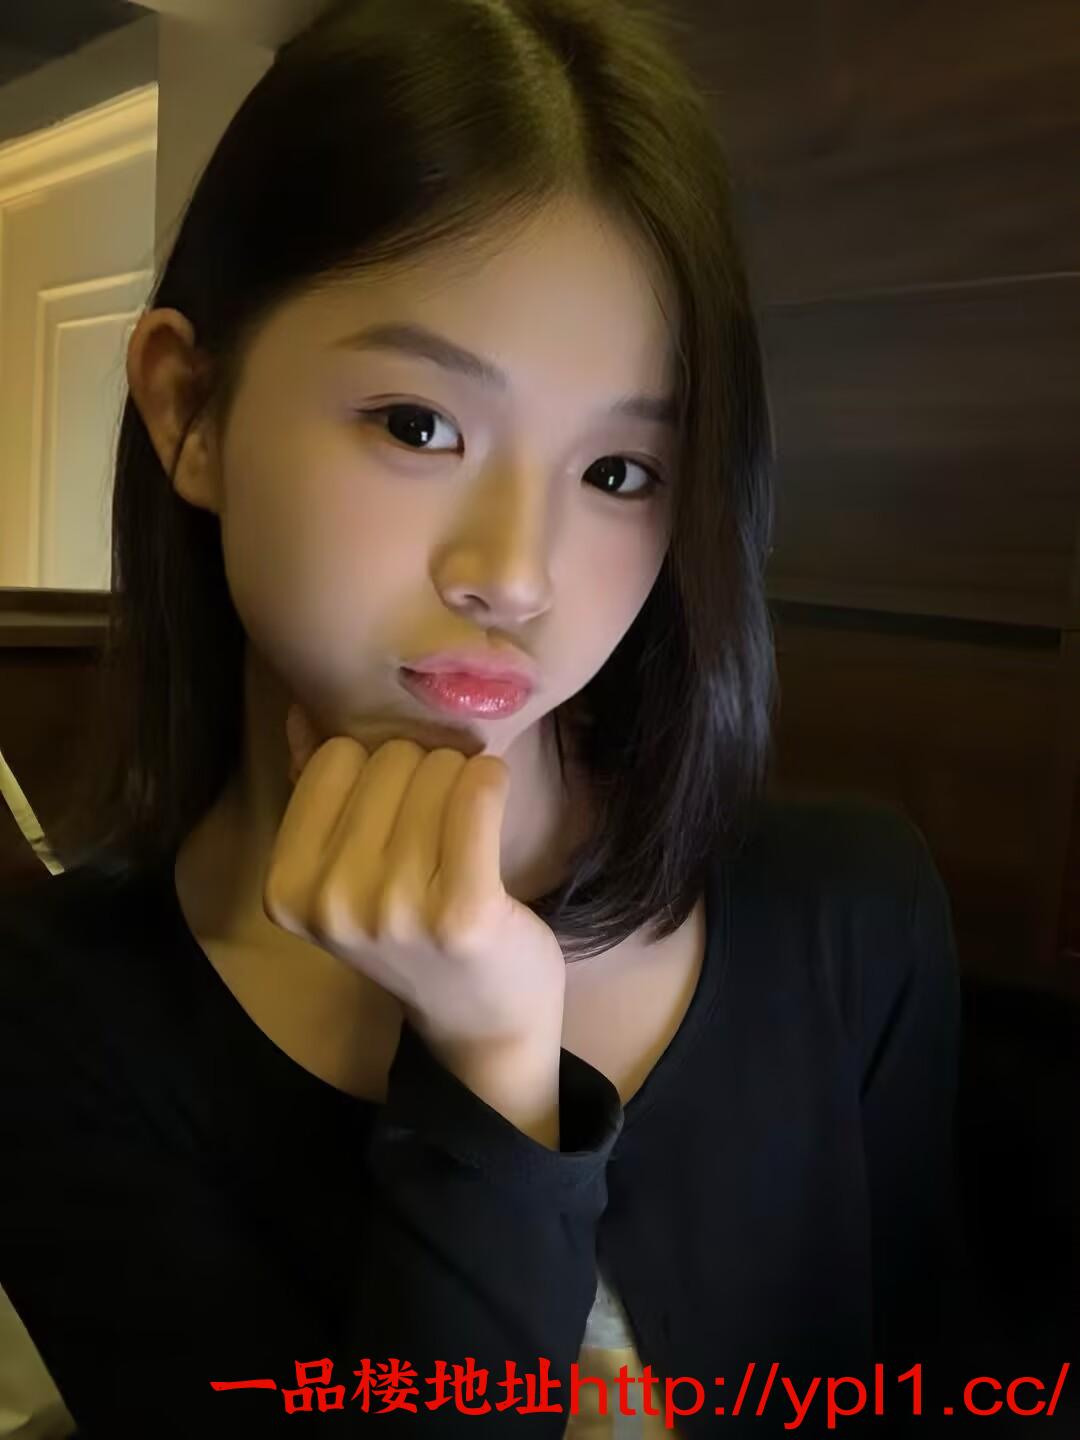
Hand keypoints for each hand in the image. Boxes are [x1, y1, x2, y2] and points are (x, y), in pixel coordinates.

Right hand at [264, 703, 567, 1066]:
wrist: (479, 1020)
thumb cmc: (412, 932)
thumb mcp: (344, 872)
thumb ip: (316, 792)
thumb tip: (300, 710)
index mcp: (286, 889)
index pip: (335, 757)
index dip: (374, 769)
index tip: (395, 809)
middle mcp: (333, 902)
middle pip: (389, 758)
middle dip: (421, 773)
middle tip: (436, 826)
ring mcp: (397, 910)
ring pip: (437, 768)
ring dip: (460, 780)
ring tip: (464, 829)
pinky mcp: (464, 910)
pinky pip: (478, 790)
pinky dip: (491, 780)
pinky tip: (492, 802)